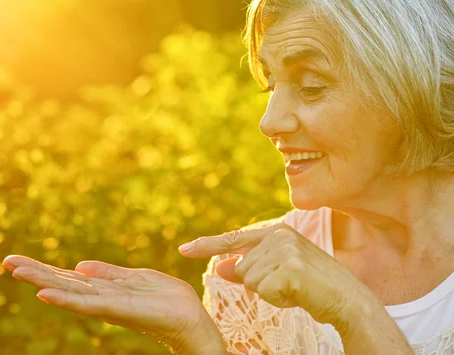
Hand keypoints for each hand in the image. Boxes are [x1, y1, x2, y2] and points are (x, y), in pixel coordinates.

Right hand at [2, 255, 225, 353]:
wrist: (192, 320)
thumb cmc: (167, 300)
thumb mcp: (136, 278)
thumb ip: (109, 272)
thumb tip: (80, 265)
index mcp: (104, 289)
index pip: (68, 277)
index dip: (43, 268)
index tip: (16, 259)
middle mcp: (101, 298)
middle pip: (62, 283)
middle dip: (35, 272)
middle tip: (5, 261)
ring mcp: (108, 305)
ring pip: (69, 292)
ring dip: (43, 281)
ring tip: (17, 272)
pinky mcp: (119, 310)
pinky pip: (88, 304)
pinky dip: (66, 300)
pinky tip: (45, 294)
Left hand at [178, 222, 372, 329]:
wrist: (348, 299)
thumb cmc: (313, 287)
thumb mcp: (278, 274)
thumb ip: (249, 267)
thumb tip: (220, 268)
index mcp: (276, 232)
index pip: (234, 239)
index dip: (207, 245)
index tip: (184, 249)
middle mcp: (279, 235)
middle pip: (242, 269)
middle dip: (260, 284)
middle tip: (290, 285)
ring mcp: (285, 249)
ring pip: (250, 281)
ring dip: (270, 293)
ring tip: (296, 289)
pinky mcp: (290, 267)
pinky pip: (263, 291)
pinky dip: (278, 300)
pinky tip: (298, 294)